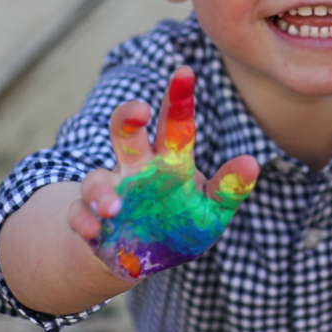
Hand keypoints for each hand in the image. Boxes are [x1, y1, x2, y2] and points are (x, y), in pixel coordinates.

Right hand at [68, 66, 258, 282]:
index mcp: (169, 161)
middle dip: (129, 117)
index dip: (178, 99)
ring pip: (96, 177)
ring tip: (114, 207)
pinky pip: (79, 213)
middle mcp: (137, 169)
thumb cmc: (182, 224)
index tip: (184, 71)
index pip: (174, 125)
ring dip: (102, 190)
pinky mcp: (91, 220)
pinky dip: (83, 219)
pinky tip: (94, 230)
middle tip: (140, 110)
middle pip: (126, 132)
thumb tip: (252, 163)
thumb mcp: (212, 211)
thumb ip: (229, 188)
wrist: (147, 260)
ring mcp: (112, 192)